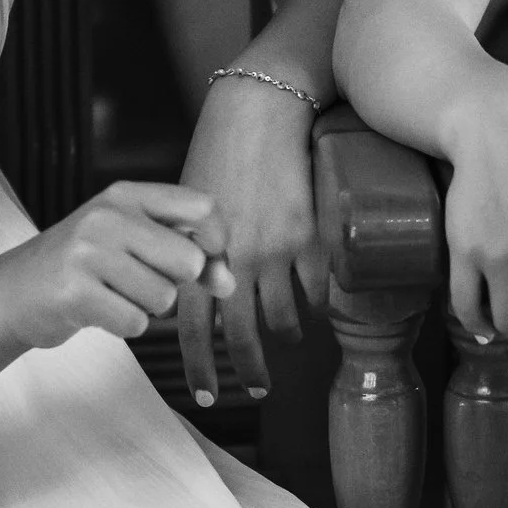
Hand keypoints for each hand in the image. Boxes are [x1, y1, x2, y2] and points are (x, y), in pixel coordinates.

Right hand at [0, 182, 233, 350]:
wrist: (14, 292)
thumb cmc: (88, 267)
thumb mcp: (134, 244)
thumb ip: (187, 254)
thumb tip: (230, 284)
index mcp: (126, 195)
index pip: (203, 207)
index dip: (218, 240)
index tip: (206, 260)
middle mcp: (107, 216)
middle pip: (190, 260)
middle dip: (177, 283)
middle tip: (141, 281)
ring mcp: (87, 253)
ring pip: (164, 297)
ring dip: (148, 308)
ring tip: (114, 294)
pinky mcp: (74, 293)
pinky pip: (136, 322)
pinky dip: (125, 325)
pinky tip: (98, 311)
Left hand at [174, 74, 328, 404]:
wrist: (260, 111)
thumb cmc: (218, 152)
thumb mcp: (189, 206)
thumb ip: (192, 251)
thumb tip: (202, 291)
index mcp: (195, 254)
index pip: (191, 326)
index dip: (199, 366)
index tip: (208, 395)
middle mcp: (233, 260)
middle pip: (241, 335)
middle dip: (250, 371)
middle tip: (258, 391)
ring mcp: (275, 251)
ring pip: (285, 319)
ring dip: (288, 338)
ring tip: (292, 342)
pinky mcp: (310, 237)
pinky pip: (318, 290)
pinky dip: (318, 305)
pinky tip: (317, 307)